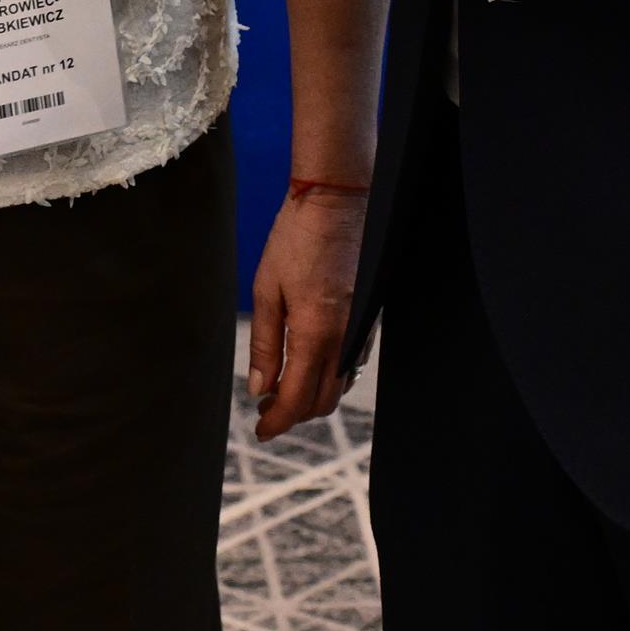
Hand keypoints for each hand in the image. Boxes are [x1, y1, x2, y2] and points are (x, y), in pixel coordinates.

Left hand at [248, 185, 364, 439]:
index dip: (278, 421)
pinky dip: (330, 376)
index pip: (298, 399)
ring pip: (340, 385)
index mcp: (315, 333)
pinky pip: (352, 363)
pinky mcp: (369, 318)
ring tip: (282, 387)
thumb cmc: (296, 240)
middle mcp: (344, 338)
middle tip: (266, 408)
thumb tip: (260, 388)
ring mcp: (361, 329)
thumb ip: (264, 343)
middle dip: (294, 413)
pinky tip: (308, 364)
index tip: (261, 429)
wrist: (337, 200)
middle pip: (323, 401)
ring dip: (313, 396)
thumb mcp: (266, 289)